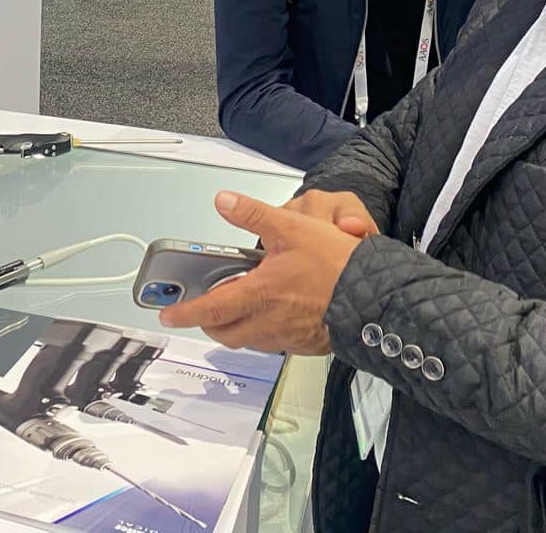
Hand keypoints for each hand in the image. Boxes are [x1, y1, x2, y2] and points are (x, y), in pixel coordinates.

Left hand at [159, 191, 364, 355]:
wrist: (378, 297)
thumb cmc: (336, 264)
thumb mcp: (292, 227)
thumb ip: (253, 215)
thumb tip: (223, 201)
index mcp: (259, 294)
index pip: (211, 309)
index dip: (186, 313)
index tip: (168, 315)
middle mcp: (269, 322)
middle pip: (227, 333)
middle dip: (210, 324)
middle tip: (203, 312)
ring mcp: (289, 337)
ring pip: (251, 340)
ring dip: (238, 329)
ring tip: (238, 309)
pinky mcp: (307, 344)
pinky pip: (276, 344)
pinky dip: (265, 333)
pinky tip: (273, 316)